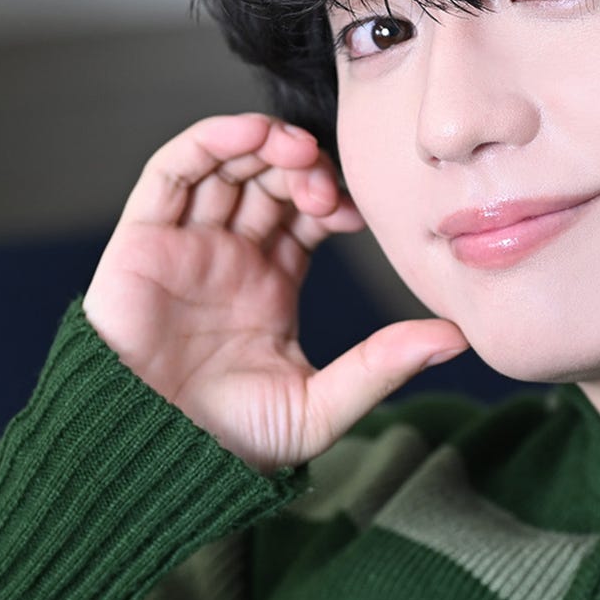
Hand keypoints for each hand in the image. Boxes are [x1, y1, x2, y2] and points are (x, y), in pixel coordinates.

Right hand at [82, 113, 468, 473]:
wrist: (154, 463)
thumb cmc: (229, 444)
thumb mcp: (319, 406)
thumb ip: (382, 366)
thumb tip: (457, 337)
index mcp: (268, 282)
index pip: (305, 212)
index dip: (332, 196)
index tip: (357, 214)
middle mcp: (227, 254)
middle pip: (270, 179)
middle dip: (304, 168)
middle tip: (327, 188)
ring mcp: (185, 243)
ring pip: (226, 164)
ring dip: (263, 143)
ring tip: (297, 152)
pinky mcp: (142, 239)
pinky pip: (173, 172)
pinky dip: (210, 142)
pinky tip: (250, 136)